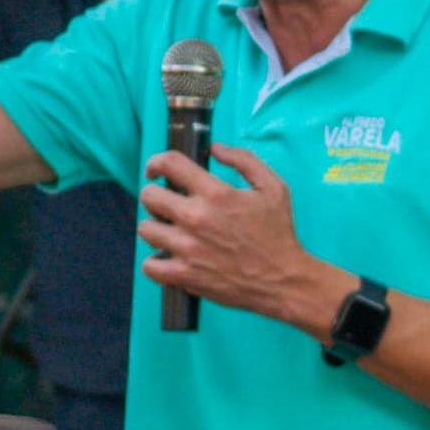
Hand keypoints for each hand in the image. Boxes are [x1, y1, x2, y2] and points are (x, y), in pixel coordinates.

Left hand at [136, 143, 342, 328]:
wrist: (283, 280)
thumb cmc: (279, 234)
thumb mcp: (273, 187)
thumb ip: (244, 161)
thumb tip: (215, 149)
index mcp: (216, 194)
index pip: (169, 164)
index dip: (156, 162)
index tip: (156, 170)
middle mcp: (196, 218)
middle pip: (149, 196)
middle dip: (156, 196)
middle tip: (167, 204)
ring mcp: (187, 248)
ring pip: (145, 229)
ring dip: (155, 227)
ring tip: (169, 232)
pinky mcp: (185, 275)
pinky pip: (149, 266)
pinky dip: (155, 262)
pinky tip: (168, 258)